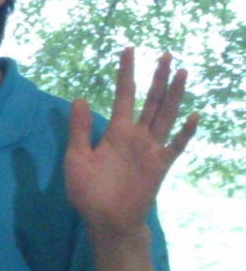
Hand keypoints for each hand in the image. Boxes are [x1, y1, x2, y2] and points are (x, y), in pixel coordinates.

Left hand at [67, 48, 196, 250]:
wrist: (105, 220)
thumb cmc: (88, 192)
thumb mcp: (77, 158)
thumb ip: (79, 130)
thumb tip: (79, 98)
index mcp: (115, 132)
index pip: (124, 95)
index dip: (126, 73)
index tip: (129, 50)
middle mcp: (136, 136)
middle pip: (151, 100)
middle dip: (158, 78)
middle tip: (166, 54)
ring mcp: (151, 149)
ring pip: (166, 115)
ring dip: (174, 95)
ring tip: (182, 72)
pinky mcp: (160, 165)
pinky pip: (176, 146)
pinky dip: (185, 133)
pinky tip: (194, 117)